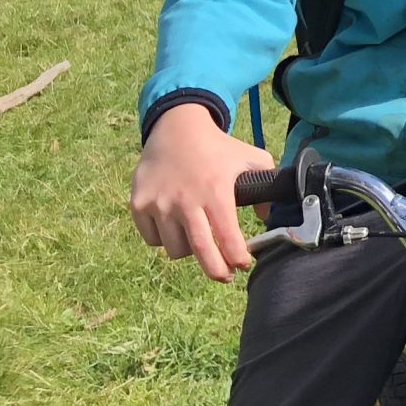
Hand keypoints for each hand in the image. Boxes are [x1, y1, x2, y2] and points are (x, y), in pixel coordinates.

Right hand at [131, 103, 268, 281]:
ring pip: (175, 248)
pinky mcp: (138, 205)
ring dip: (189, 250)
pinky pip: (153, 238)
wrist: (176, 129)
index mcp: (216, 192)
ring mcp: (159, 204)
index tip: (244, 265)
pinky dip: (164, 239)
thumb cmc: (218, 148)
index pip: (228, 237)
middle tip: (225, 276)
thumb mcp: (252, 158)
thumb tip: (266, 216)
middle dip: (216, 271)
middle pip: (200, 251)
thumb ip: (267, 183)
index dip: (237, 257)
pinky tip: (175, 228)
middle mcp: (186, 201)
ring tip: (198, 239)